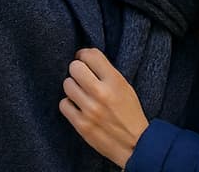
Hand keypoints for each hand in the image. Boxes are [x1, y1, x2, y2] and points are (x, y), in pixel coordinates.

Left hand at [60, 48, 148, 167]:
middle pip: (75, 67)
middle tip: (80, 76)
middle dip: (76, 70)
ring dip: (72, 87)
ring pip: (67, 85)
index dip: (84, 54)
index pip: (91, 55)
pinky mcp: (81, 125)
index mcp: (115, 81)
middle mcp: (101, 93)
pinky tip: (77, 106)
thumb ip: (107, 73)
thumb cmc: (130, 113)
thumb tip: (85, 59)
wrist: (134, 144)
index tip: (83, 58)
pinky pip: (64, 104)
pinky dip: (69, 104)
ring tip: (80, 92)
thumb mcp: (125, 87)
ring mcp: (90, 110)